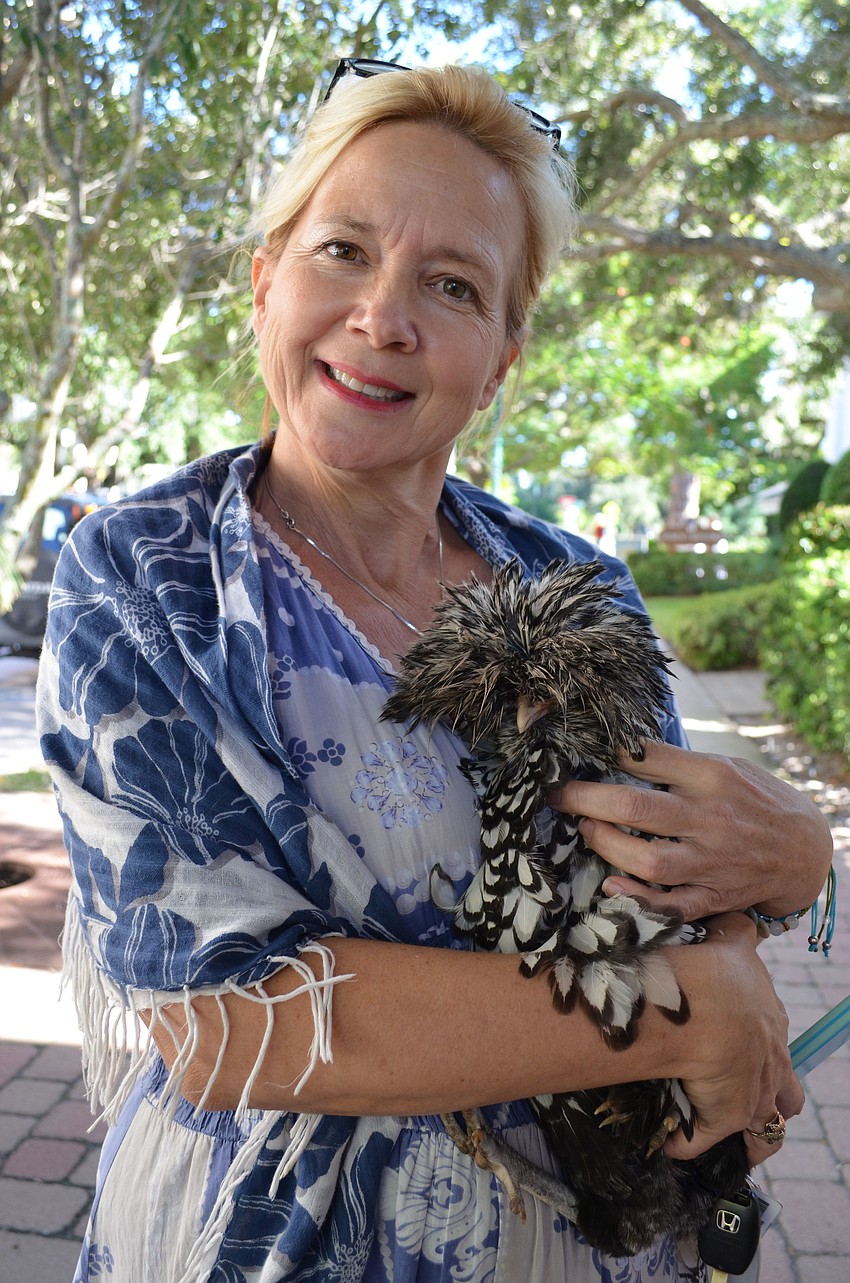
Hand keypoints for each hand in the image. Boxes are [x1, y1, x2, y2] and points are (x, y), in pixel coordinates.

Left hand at [551, 740, 832, 921]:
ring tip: (586, 829)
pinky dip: (637, 899)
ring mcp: (711, 861)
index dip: (605, 754)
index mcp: (711, 777)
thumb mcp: (725, 767)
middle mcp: (709, 818)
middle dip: (585, 799)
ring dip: (605, 845)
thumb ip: (677, 763)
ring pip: (647, 860)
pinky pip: (669, 904)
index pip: (647, 758)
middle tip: (558, 793)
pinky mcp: (713, 896)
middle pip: (636, 808)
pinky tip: (611, 885)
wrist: (803, 849)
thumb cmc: (754, 799)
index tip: (574, 753)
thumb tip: (617, 751)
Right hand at [660, 914, 803, 1159]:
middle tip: (738, 1092)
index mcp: (771, 1023)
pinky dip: (685, 1142)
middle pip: (785, 1092)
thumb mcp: (732, 941)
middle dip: (769, 1095)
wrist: (700, 1003)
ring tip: (722, 1133)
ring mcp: (752, 1096)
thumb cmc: (713, 968)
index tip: (735, 1042)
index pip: (774, 1041)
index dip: (758, 1045)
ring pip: (765, 1128)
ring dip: (746, 1132)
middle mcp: (772, 1064)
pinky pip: (701, 1141)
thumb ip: (736, 932)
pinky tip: (670, 1139)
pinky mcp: (723, 1118)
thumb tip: (737, 920)